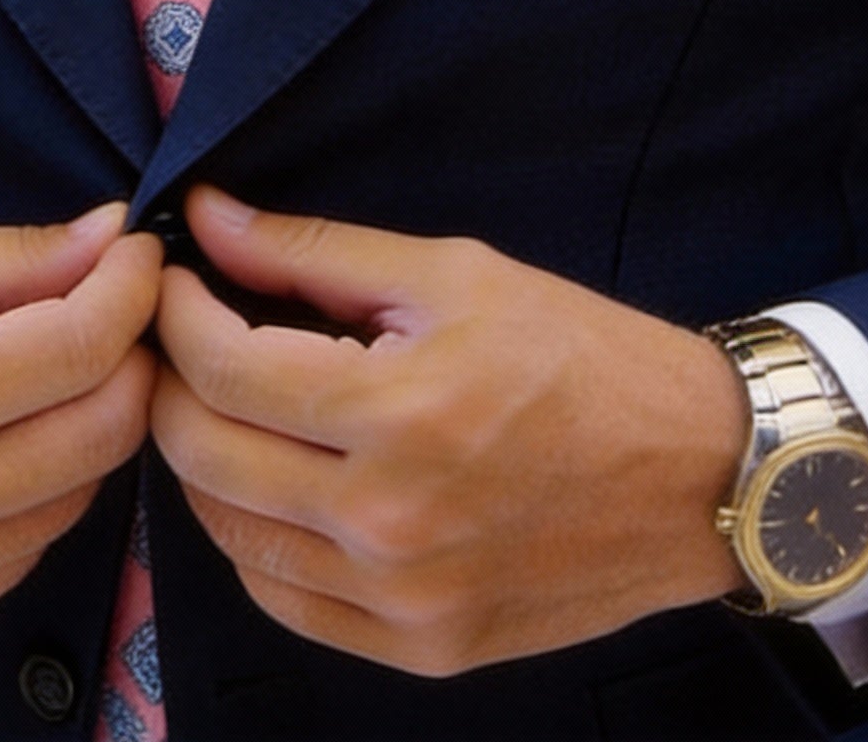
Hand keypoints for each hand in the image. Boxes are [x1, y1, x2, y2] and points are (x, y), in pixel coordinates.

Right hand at [0, 202, 159, 642]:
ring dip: (87, 422)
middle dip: (131, 354)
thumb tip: (115, 236)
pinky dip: (38, 487)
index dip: (134, 287)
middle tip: (110, 306)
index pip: (89, 346)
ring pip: (81, 494)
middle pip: (109, 429)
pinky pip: (27, 547)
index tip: (140, 253)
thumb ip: (15, 256)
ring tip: (47, 367)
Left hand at [151, 187, 747, 677]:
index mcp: (399, 414)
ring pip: (230, 537)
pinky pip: (286, 602)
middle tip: (182, 337)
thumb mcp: (453, 273)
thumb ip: (314, 251)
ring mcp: (404, 600)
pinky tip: (275, 484)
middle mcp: (390, 522)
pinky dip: (256, 540)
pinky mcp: (423, 649)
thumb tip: (209, 218)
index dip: (174, 313)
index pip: (220, 369)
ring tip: (224, 403)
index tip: (173, 278)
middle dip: (166, 383)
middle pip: (203, 456)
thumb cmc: (583, 356)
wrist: (701, 473)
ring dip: (203, 462)